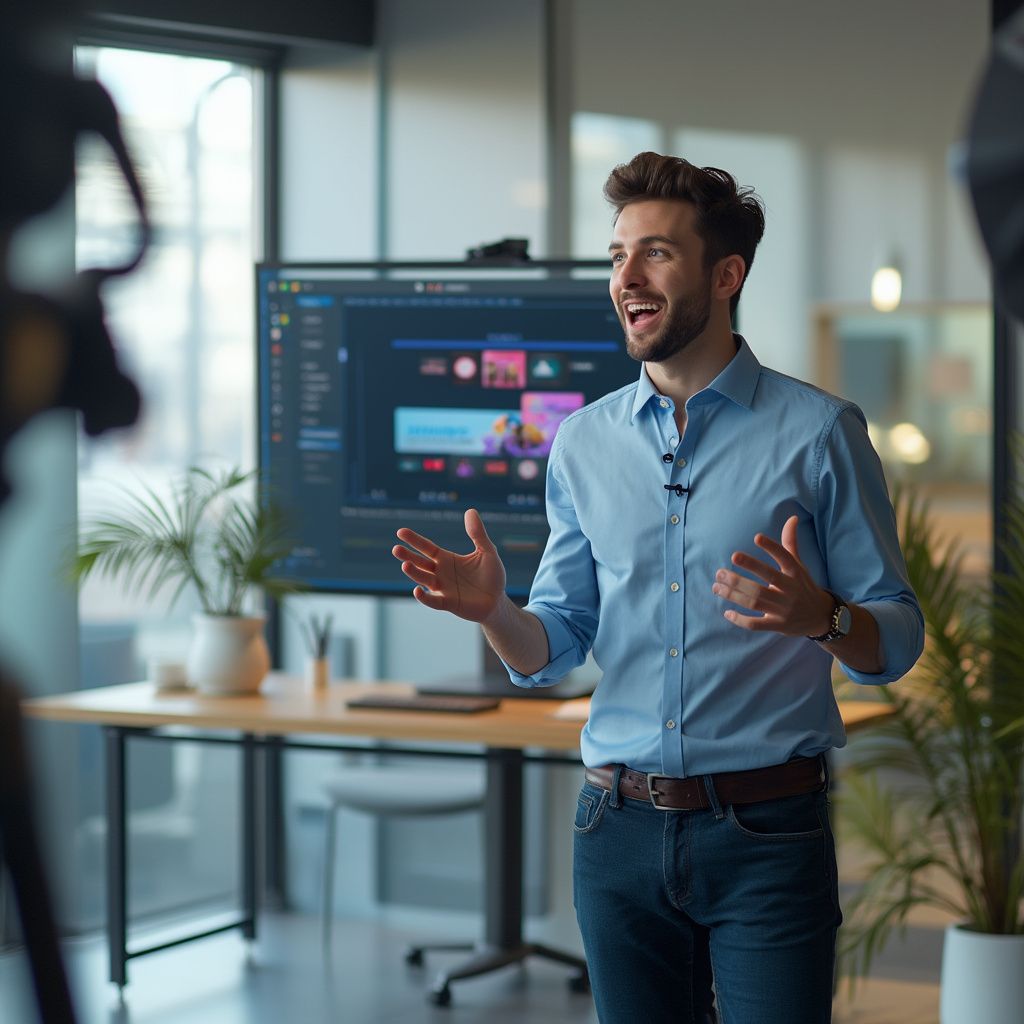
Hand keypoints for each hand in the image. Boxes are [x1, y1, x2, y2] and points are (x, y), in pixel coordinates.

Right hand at [392, 508, 506, 622]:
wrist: (497, 601)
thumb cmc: (491, 576)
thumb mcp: (487, 551)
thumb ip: (478, 533)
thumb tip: (470, 510)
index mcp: (447, 559)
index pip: (427, 547)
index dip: (414, 540)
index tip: (400, 532)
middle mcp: (441, 573)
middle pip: (420, 563)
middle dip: (408, 556)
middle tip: (396, 549)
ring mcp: (443, 588)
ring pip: (424, 580)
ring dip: (414, 573)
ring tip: (405, 565)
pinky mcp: (449, 603)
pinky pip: (433, 601)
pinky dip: (424, 597)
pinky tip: (417, 590)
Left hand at [711, 515, 832, 635]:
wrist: (821, 617)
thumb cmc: (803, 586)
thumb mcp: (799, 565)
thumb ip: (790, 543)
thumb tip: (792, 517)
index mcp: (795, 573)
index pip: (785, 557)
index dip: (772, 547)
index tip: (756, 537)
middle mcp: (791, 590)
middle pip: (766, 580)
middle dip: (742, 575)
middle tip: (720, 571)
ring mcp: (785, 609)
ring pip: (756, 601)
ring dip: (734, 594)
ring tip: (716, 586)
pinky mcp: (779, 625)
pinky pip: (757, 624)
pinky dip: (741, 620)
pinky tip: (727, 612)